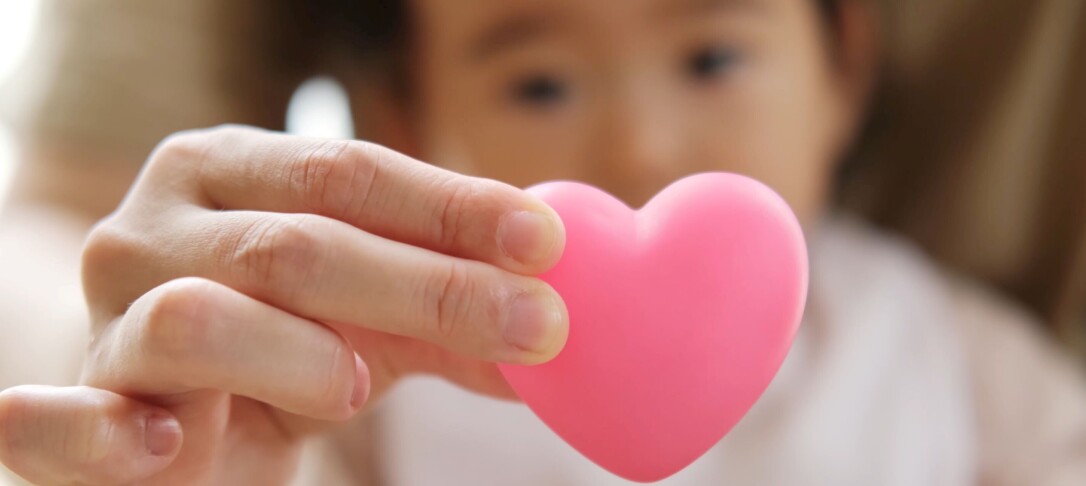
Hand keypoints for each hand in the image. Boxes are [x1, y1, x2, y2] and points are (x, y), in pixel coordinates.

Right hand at [0, 125, 567, 483]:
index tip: (543, 243)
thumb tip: (557, 323)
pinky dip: (110, 432)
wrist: (172, 412)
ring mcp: (107, 315)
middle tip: (535, 324)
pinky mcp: (74, 412)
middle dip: (430, 287)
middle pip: (298, 241)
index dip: (451, 207)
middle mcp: (156, 224)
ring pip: (202, 317)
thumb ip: (449, 315)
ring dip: (300, 356)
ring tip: (354, 387)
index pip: (348, 171)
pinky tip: (167, 447)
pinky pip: (63, 420)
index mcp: (229, 171)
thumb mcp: (373, 317)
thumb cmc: (281, 346)